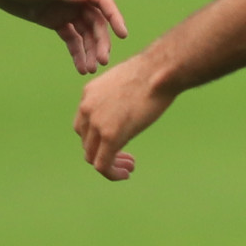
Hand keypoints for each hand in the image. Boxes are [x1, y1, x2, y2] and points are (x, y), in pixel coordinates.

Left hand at [0, 0, 125, 75]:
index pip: (102, 1)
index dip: (114, 17)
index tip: (122, 34)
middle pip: (96, 22)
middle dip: (100, 42)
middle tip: (101, 61)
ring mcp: (65, 10)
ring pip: (85, 33)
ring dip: (90, 50)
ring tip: (90, 69)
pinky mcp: (54, 20)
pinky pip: (71, 38)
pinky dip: (76, 52)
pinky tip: (80, 66)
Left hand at [75, 56, 169, 180]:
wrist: (160, 71)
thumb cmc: (154, 72)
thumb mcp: (128, 81)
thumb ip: (121, 96)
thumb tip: (130, 106)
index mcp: (89, 93)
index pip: (85, 123)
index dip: (99, 137)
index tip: (120, 140)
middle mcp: (86, 108)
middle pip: (86, 141)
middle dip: (104, 152)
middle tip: (126, 158)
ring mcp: (96, 123)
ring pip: (92, 155)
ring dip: (109, 164)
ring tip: (128, 167)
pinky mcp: (110, 136)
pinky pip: (103, 164)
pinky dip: (112, 173)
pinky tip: (125, 174)